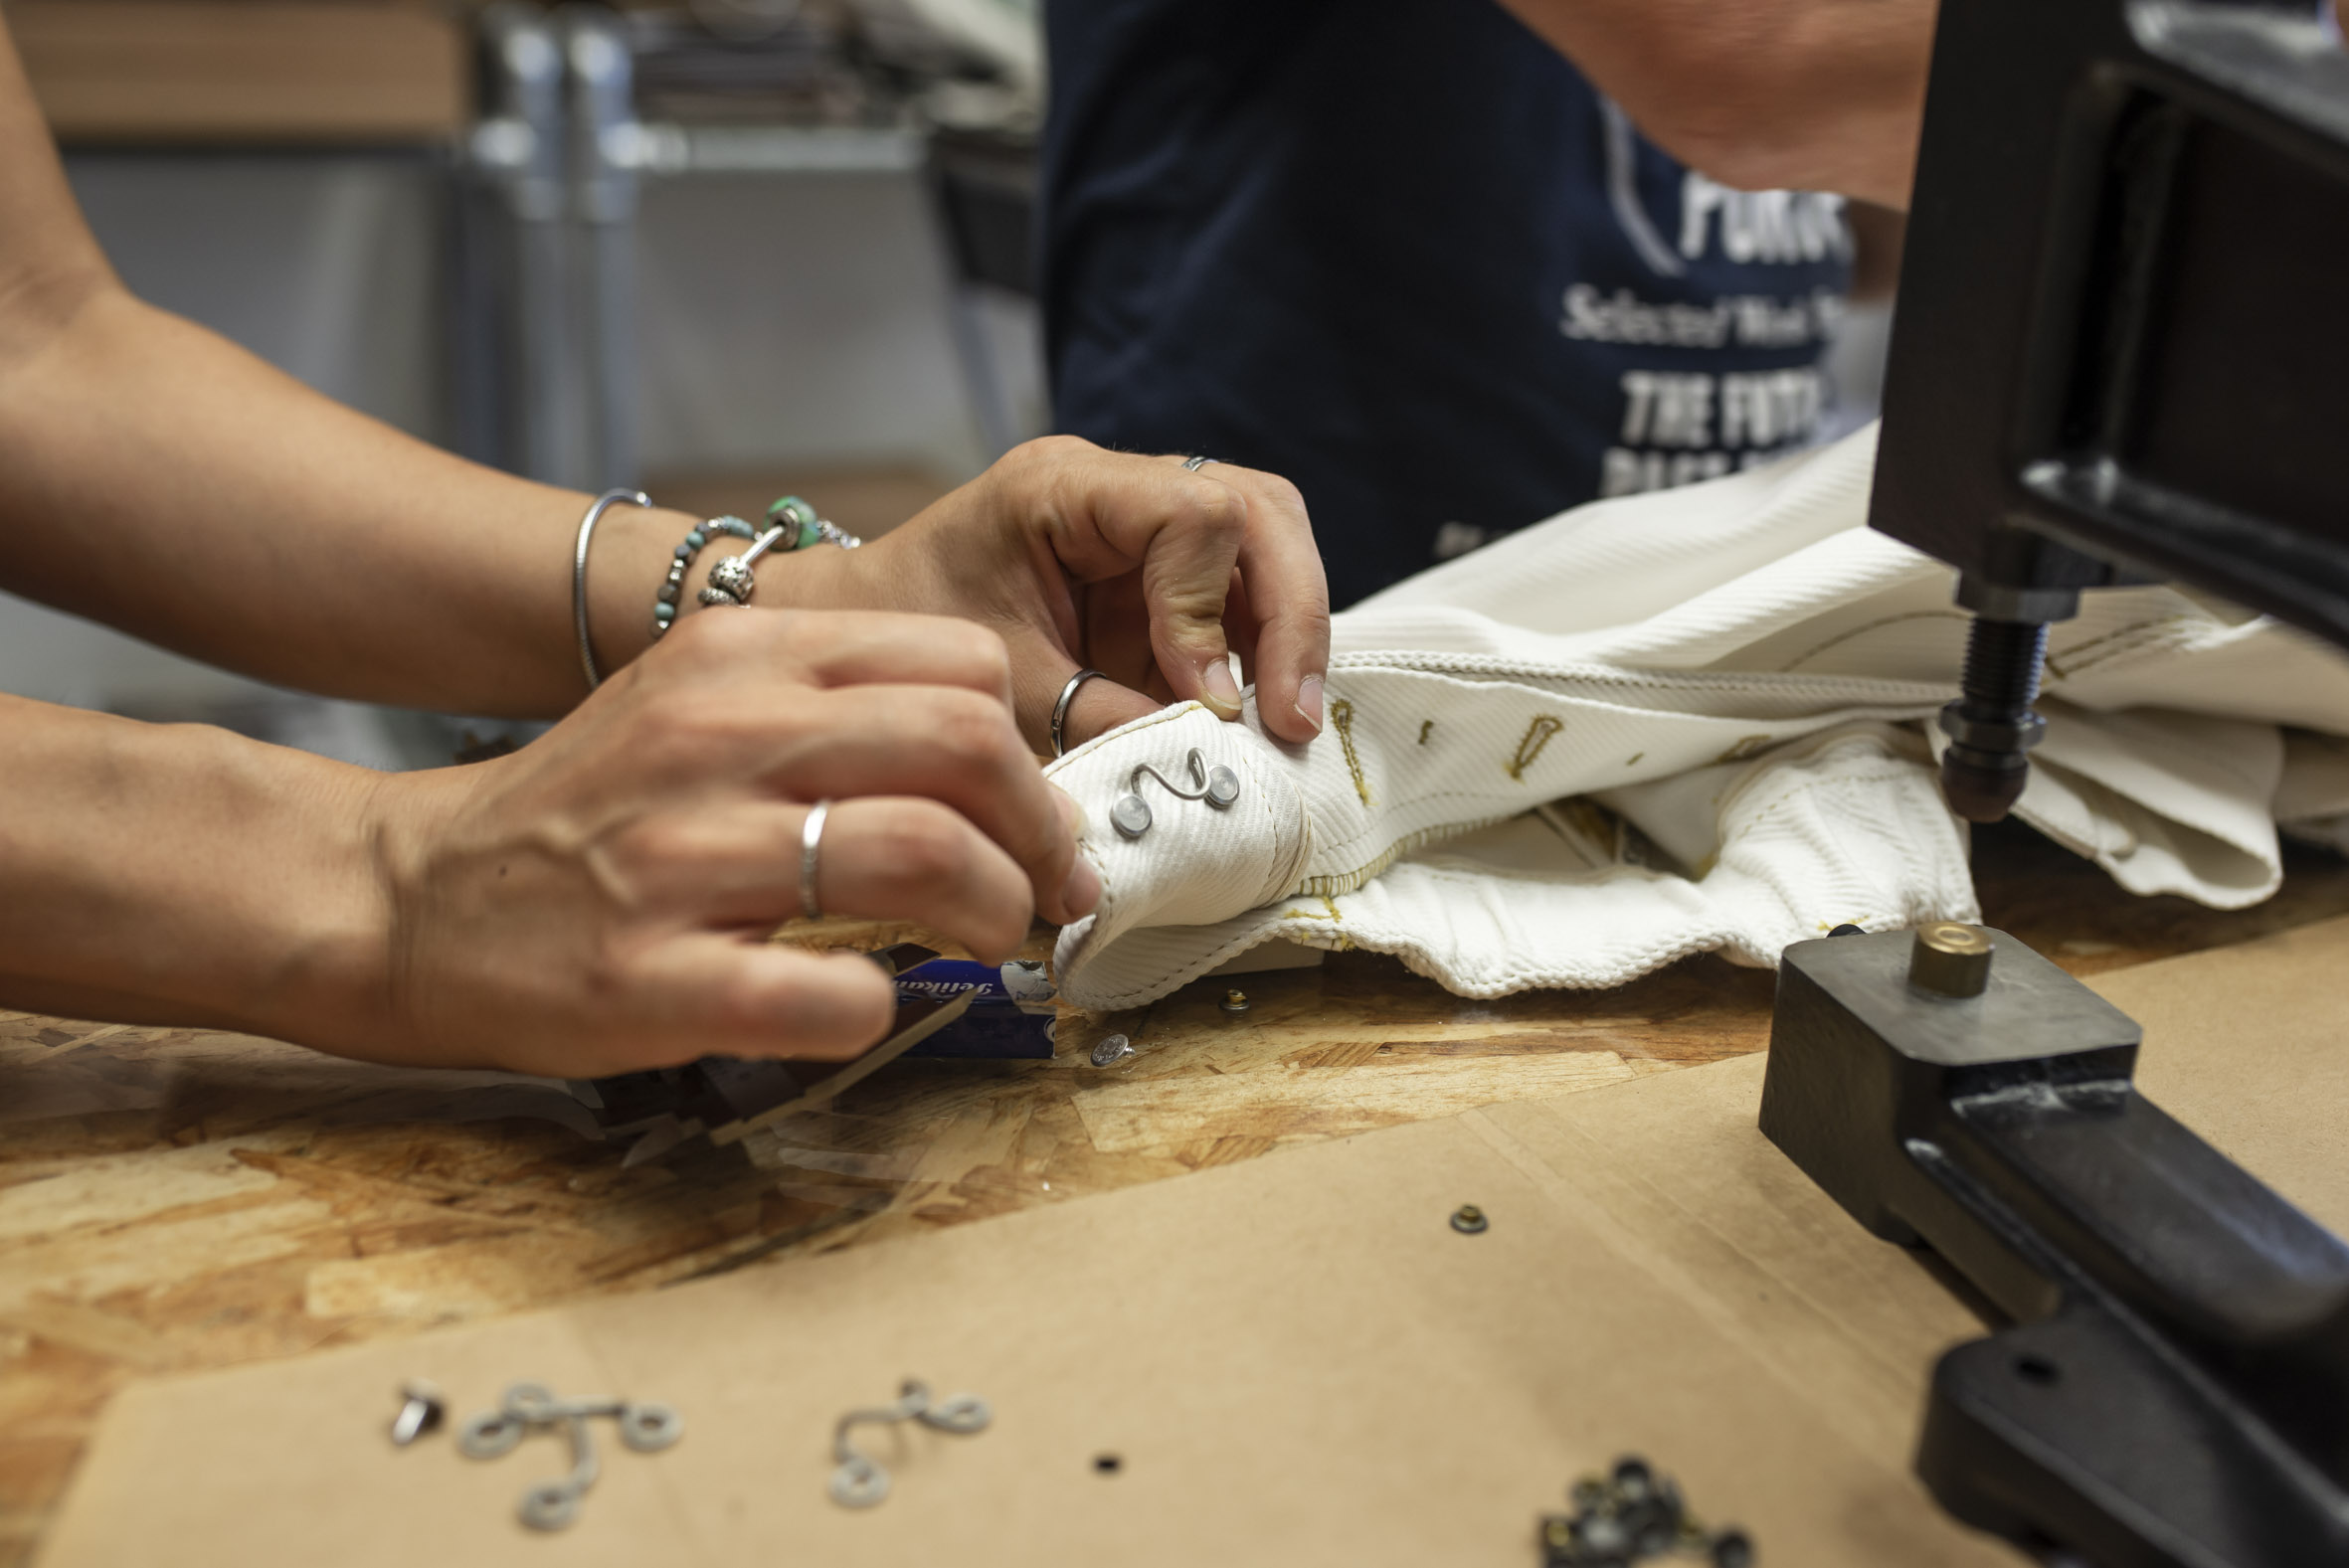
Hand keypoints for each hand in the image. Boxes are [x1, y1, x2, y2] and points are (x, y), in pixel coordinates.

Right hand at [356, 609, 1096, 1076]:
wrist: (414, 898)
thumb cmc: (590, 809)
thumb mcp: (698, 700)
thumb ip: (834, 704)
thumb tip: (999, 756)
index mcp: (739, 655)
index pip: (959, 664)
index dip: (1030, 747)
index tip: (1038, 811)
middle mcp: (715, 738)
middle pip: (963, 746)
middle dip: (1043, 831)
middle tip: (1050, 887)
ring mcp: (680, 859)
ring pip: (919, 853)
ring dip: (994, 908)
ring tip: (991, 939)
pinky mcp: (650, 979)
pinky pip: (829, 992)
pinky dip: (880, 1003)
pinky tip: (868, 1000)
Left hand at [796, 437, 1331, 751]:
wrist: (860, 630)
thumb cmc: (915, 647)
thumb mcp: (1004, 695)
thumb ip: (1104, 720)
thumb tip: (1209, 761)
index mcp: (1064, 486)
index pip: (1195, 515)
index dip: (1214, 614)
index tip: (1207, 705)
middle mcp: (1118, 486)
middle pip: (1260, 510)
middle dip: (1290, 617)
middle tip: (1292, 718)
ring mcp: (1147, 523)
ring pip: (1270, 541)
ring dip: (1286, 633)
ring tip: (1284, 722)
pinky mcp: (1161, 570)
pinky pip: (1241, 592)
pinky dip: (1259, 652)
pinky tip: (1254, 716)